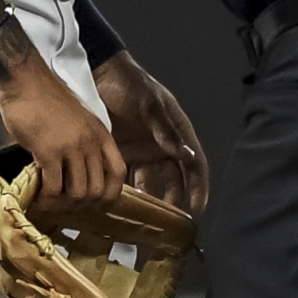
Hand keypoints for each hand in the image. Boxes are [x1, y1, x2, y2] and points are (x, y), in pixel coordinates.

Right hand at [0, 61, 124, 210]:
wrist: (25, 80)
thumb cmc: (46, 99)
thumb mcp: (78, 120)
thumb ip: (83, 143)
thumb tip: (77, 173)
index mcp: (101, 135)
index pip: (118, 173)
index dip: (109, 194)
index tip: (92, 202)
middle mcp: (91, 143)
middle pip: (97, 189)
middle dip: (80, 204)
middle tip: (62, 204)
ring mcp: (72, 147)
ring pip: (78, 192)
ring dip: (61, 203)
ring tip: (48, 201)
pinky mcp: (49, 151)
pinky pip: (53, 186)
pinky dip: (45, 198)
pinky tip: (37, 196)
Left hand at [91, 50, 209, 213]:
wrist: (98, 72)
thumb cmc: (131, 85)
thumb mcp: (150, 106)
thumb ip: (166, 131)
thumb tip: (188, 157)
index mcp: (176, 133)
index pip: (195, 165)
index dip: (199, 186)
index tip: (198, 209)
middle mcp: (161, 146)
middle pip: (173, 180)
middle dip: (172, 202)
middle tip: (167, 224)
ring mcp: (140, 151)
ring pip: (149, 182)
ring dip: (148, 200)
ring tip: (143, 220)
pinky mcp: (119, 153)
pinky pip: (126, 177)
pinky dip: (125, 191)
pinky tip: (121, 206)